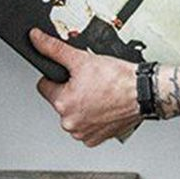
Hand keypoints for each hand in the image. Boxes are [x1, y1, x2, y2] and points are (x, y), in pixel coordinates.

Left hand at [29, 27, 139, 146]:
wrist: (142, 92)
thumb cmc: (117, 78)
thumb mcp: (81, 58)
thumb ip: (54, 48)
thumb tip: (36, 39)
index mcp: (63, 104)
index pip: (44, 86)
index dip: (57, 76)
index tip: (71, 74)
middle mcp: (71, 123)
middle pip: (60, 100)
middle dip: (71, 90)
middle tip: (88, 81)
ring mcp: (84, 133)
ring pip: (74, 112)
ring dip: (82, 103)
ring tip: (98, 92)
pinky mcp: (96, 139)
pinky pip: (87, 124)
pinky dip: (93, 115)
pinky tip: (104, 104)